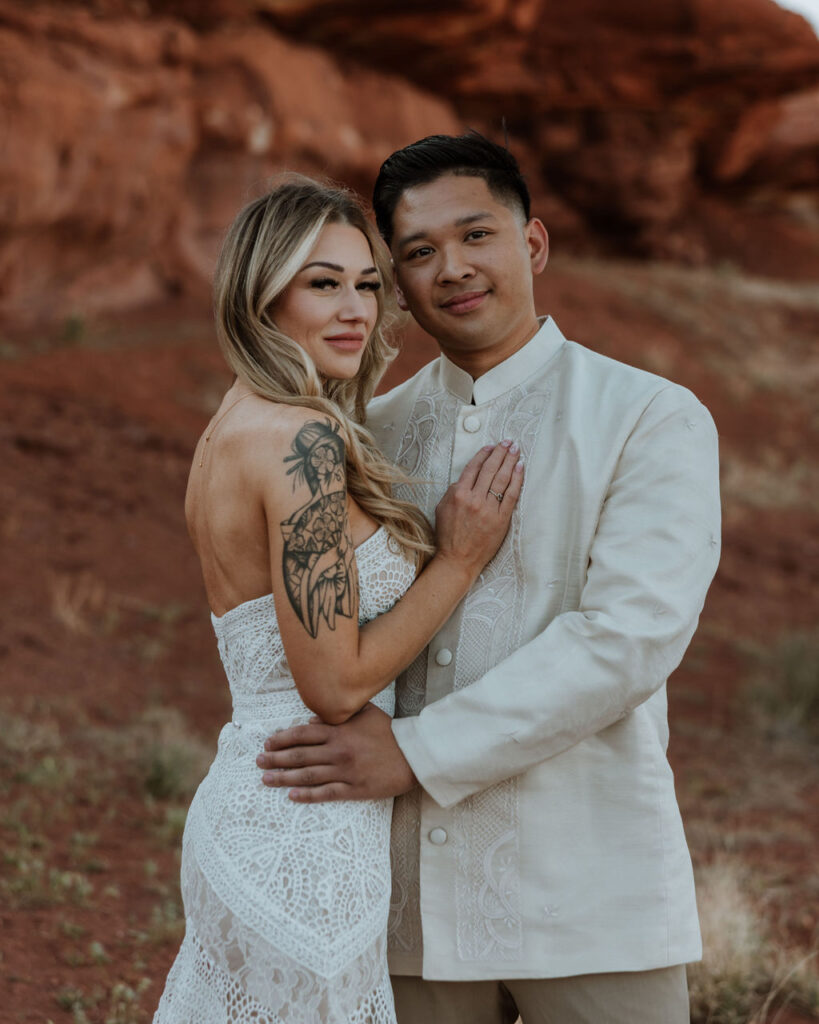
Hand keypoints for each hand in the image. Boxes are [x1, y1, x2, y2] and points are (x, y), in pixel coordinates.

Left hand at [255, 702, 415, 801]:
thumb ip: (340, 713)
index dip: (283, 739)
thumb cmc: (389, 732)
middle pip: (300, 756)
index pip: (303, 734)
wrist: (413, 755)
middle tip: (258, 762)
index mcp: (339, 731)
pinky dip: (307, 795)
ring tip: (266, 779)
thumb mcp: (365, 713)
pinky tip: (291, 796)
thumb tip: (313, 718)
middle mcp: (338, 751)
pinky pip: (326, 793)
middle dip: (276, 759)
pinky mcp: (354, 789)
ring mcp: (345, 771)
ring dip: (284, 778)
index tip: (268, 743)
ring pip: (308, 776)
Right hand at [434, 440, 522, 579]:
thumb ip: (452, 491)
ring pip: (502, 479)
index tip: (491, 446)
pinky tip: (520, 468)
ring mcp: (488, 509)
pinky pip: (511, 495)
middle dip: (500, 453)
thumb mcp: (442, 509)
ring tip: (515, 450)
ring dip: (510, 461)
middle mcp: (474, 499)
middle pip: (490, 469)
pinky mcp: (501, 519)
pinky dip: (516, 480)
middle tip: (508, 442)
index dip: (483, 455)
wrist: (458, 560)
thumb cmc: (448, 536)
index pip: (473, 468)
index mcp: (458, 494)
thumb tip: (464, 479)